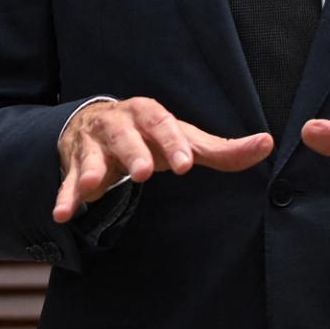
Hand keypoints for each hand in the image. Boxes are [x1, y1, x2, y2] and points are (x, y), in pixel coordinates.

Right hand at [53, 97, 273, 222]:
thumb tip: (267, 144)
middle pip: (124, 135)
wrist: (95, 126)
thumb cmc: (149, 137)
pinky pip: (68, 181)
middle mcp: (117, 124)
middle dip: (132, 152)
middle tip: (143, 172)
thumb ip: (221, 149)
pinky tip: (62, 214)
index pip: (161, 123)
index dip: (173, 142)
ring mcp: (93, 144)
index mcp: (147, 114)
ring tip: (94, 185)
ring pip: (92, 154)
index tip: (185, 163)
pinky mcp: (74, 165)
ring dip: (93, 169)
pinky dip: (65, 196)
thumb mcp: (182, 140)